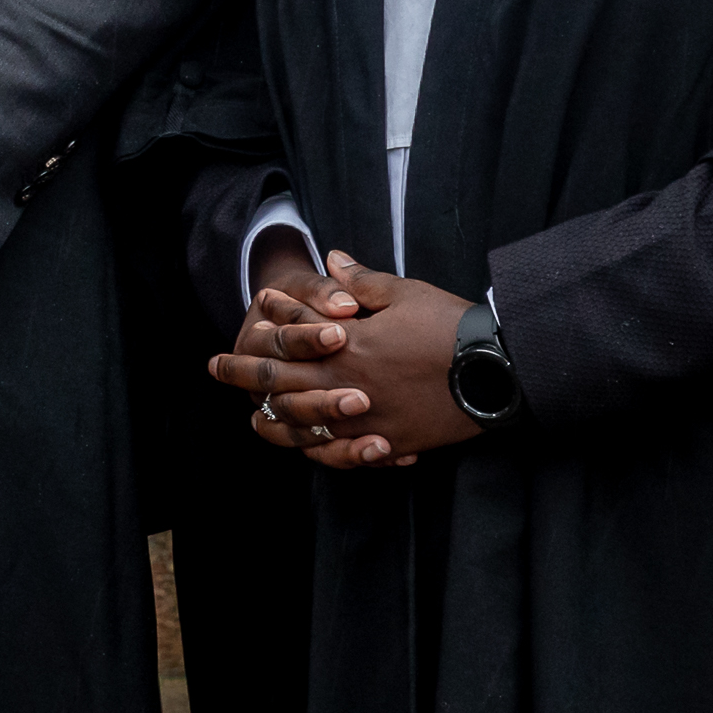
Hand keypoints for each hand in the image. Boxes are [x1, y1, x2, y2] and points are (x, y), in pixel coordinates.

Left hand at [207, 259, 479, 468]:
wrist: (498, 370)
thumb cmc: (453, 326)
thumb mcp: (406, 293)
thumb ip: (362, 282)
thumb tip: (333, 259)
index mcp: (348, 343)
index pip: (295, 332)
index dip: (270, 322)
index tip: (251, 314)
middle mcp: (346, 382)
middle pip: (280, 379)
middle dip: (243, 371)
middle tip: (214, 366)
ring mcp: (364, 416)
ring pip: (301, 423)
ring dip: (270, 418)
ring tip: (251, 417)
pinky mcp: (387, 441)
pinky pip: (340, 453)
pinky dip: (318, 451)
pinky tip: (305, 448)